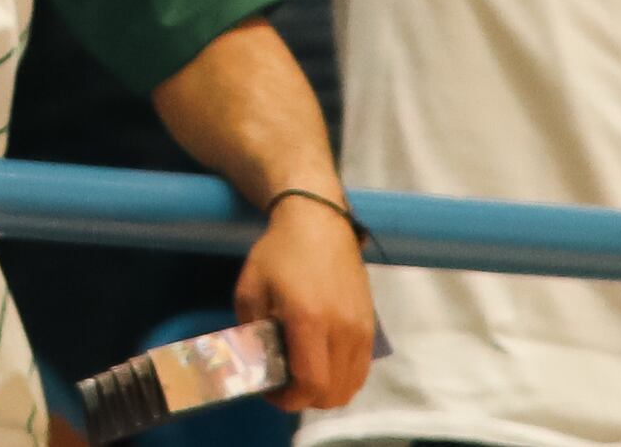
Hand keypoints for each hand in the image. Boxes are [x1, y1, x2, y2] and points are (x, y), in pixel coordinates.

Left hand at [237, 190, 376, 409]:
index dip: (288, 400)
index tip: (270, 392)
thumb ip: (249, 332)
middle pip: (333, 393)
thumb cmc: (279, 253)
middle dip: (304, 399)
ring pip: (350, 385)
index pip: (309, 384)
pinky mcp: (371, 325)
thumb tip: (252, 367)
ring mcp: (361, 328)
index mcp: (309, 320)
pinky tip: (322, 363)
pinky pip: (361, 369)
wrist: (319, 221)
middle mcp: (342, 329)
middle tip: (284, 384)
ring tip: (302, 374)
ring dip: (325, 391)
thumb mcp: (250, 289)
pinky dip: (342, 378)